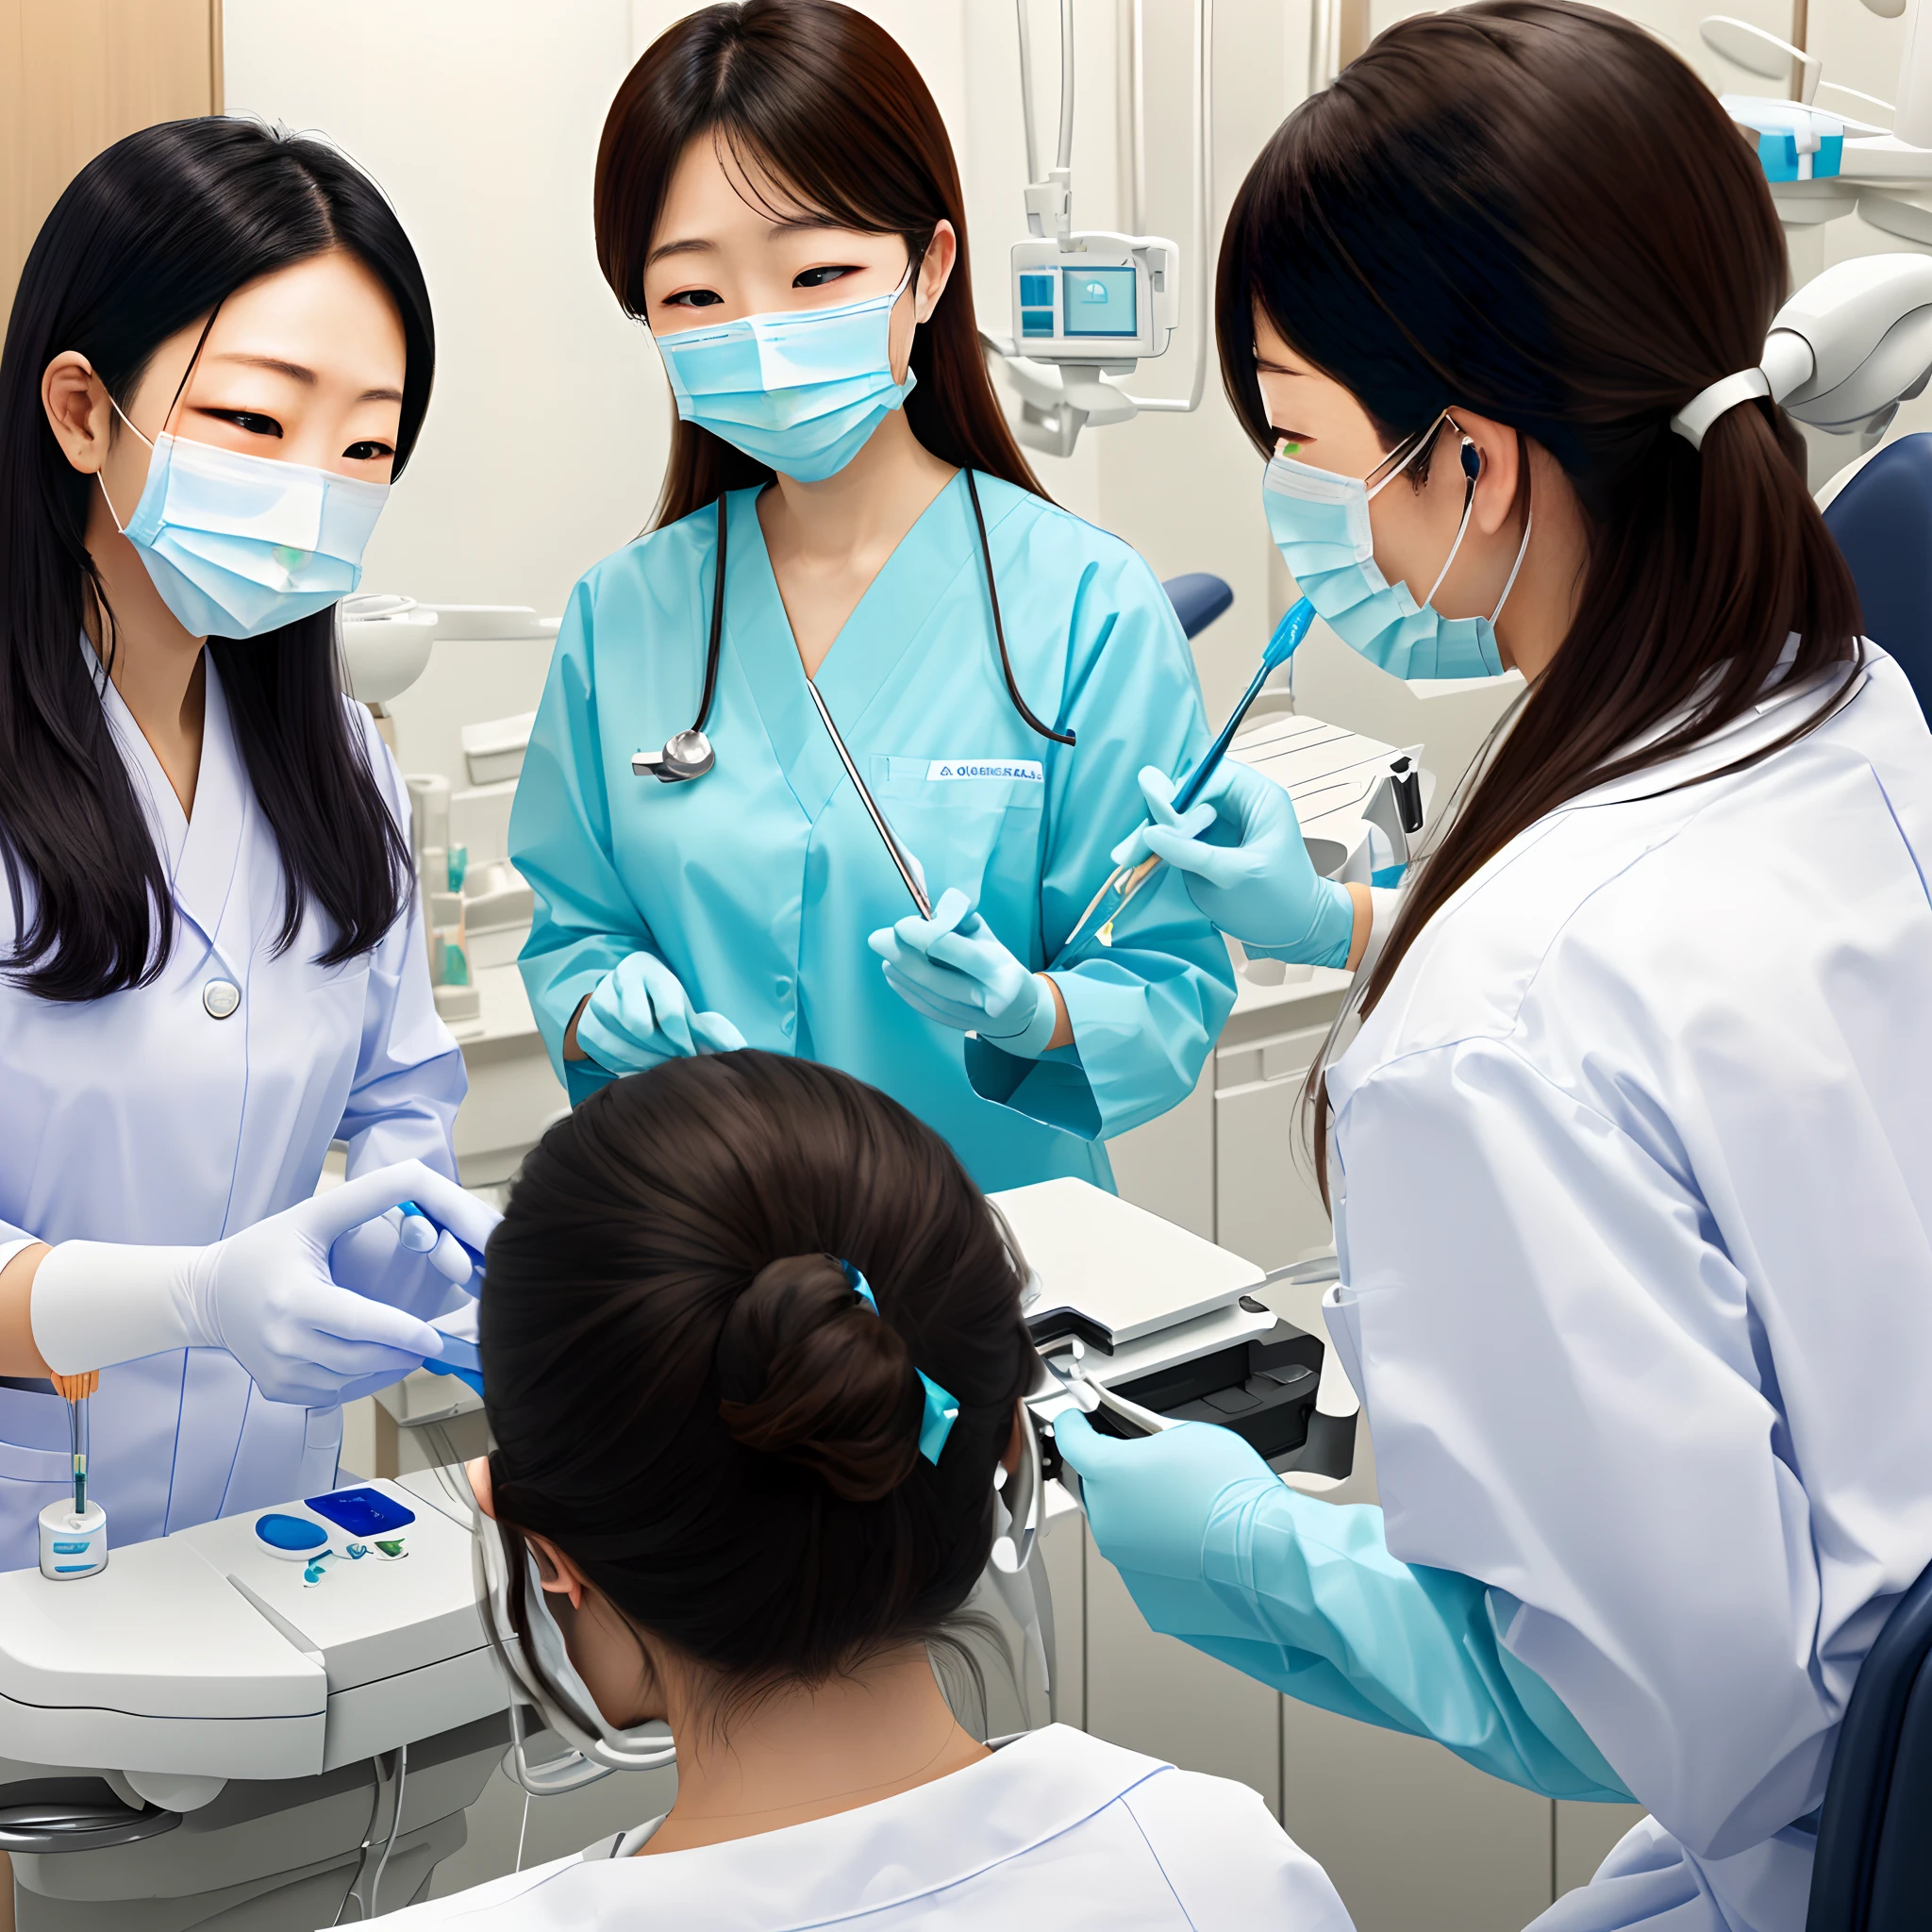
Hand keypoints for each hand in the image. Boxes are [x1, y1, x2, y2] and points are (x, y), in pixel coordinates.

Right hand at [32, 1162, 499, 1406]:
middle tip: (466, 1331)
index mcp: (295, 1304)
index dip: (405, 1330)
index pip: (361, 1325)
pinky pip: (352, 1391)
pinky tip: (386, 1345)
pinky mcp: (292, 1397)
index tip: (443, 1332)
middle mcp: (289, 1349)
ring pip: (367, 1378)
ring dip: (400, 1357)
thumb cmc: (272, 1244)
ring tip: (433, 1331)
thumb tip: (442, 1193)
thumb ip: (383, 1194)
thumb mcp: (320, 1209)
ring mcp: (288, 1380)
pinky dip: (376, 1372)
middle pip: (374, 1357)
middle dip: (419, 1341)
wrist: (206, 1295)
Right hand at [576, 951, 745, 1072]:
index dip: (682, 1040)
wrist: (619, 989)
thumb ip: (707, 1028)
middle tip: (675, 1062)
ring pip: (624, 1044)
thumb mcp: (683, 1005)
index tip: (690, 1053)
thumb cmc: (659, 999)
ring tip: (659, 1063)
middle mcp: (622, 982)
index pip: (668, 1012)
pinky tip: (638, 1063)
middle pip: (644, 1031)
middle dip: (664, 1051)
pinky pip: (607, 1055)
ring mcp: (600, 1002)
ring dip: (645, 1060)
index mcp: (650, 972)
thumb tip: (738, 1050)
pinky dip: (625, 1065)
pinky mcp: (587, 1025)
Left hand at [868, 888, 1058, 1056]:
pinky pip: (927, 1009)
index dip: (932, 940)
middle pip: (940, 980)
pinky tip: (892, 972)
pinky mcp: (958, 1027)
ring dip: (902, 973)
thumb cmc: (999, 965)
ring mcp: (973, 1019)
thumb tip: (933, 910)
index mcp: (1003, 971)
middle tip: (878, 938)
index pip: (965, 955)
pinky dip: (906, 990)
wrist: (1020, 1011)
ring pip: (930, 996)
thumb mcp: (990, 938)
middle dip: (905, 957)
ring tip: (884, 952)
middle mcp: (990, 999)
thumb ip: (964, 921)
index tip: (902, 924)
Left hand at [1053, 1411, 1279, 1580]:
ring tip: (1184, 1512)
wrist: (1263, 1556)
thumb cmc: (1234, 1495)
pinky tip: (1189, 1543)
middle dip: (1119, 1476)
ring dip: (1139, 1516)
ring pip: (1119, 1527)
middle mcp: (1107, 1518)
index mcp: (1110, 1472)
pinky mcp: (1144, 1594)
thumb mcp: (1190, 1435)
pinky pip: (1142, 1563)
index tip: (1075, 1423)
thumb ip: (1148, 1434)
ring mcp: (1122, 1560)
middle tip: (1158, 1473)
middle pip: (1097, 1487)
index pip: (1072, 1440)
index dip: (1074, 1425)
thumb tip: (1139, 1438)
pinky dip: (1158, 1552)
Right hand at [1115, 763, 1354, 964]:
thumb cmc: (1280, 901)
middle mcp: (1238, 804)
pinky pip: (1178, 837)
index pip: (1209, 778)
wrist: (1298, 934)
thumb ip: (1192, 852)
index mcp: (1257, 797)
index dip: (1181, 796)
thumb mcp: (1236, 876)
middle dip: (1158, 819)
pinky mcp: (1209, 847)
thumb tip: (1148, 833)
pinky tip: (1135, 860)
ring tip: (1124, 857)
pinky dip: (1158, 848)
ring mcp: (1222, 825)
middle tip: (1129, 849)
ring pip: (1177, 816)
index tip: (1160, 824)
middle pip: (1187, 795)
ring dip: (1152, 835)